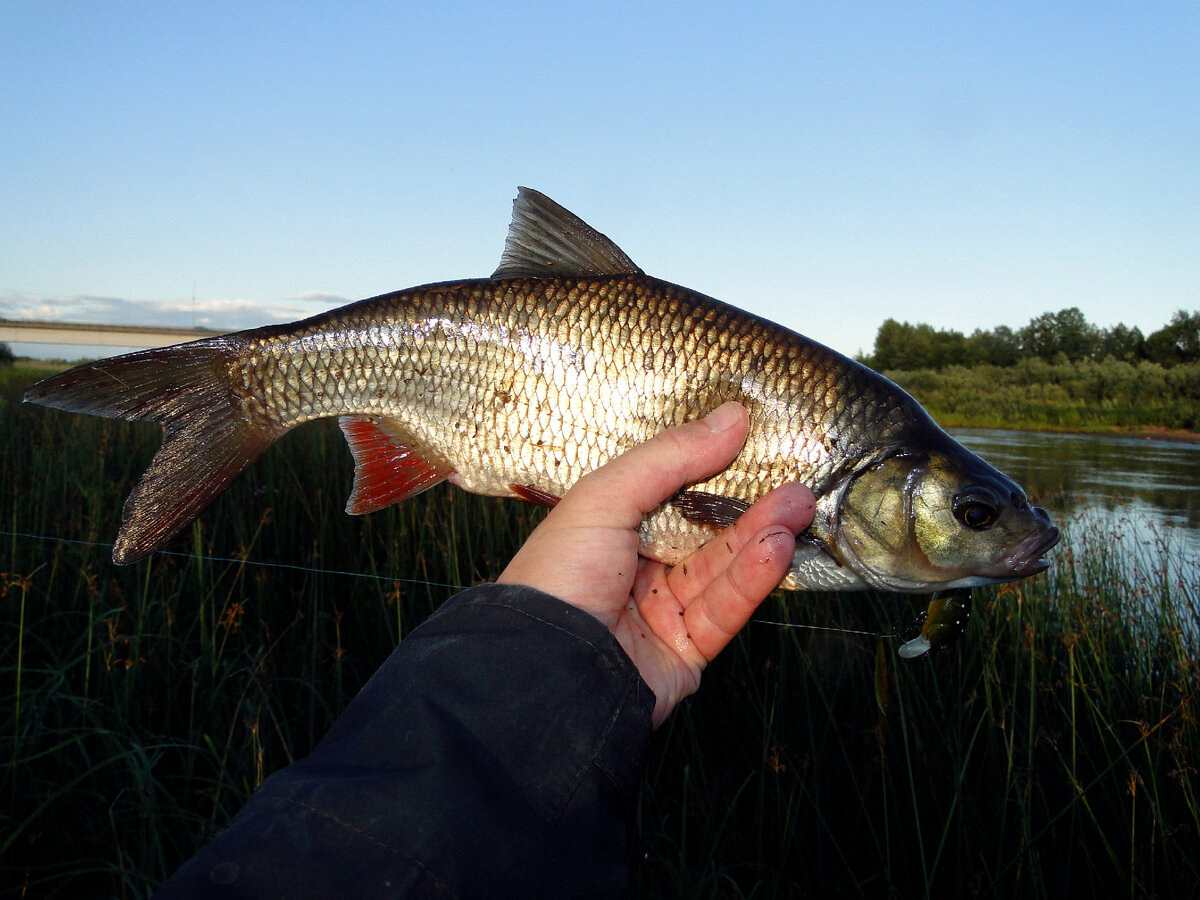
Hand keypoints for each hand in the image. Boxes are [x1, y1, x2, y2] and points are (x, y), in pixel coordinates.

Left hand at [498, 402, 814, 725]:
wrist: (544, 671)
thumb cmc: (558, 575)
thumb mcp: (604, 498)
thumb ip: (670, 458)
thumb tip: (732, 416)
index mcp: (607, 530)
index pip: (670, 494)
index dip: (713, 472)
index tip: (756, 448)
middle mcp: (634, 569)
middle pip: (705, 533)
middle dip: (752, 509)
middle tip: (798, 482)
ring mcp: (660, 613)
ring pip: (721, 571)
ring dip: (760, 539)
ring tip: (797, 509)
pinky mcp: (684, 653)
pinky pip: (724, 611)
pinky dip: (751, 580)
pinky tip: (776, 549)